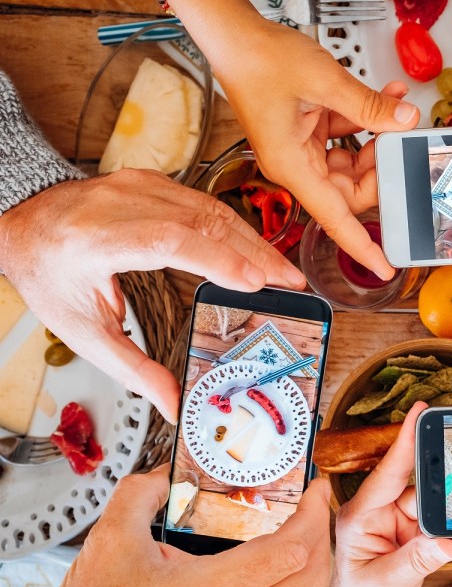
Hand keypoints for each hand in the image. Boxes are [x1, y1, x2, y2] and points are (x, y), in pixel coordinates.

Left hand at [0, 169, 305, 421]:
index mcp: (96, 240)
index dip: (219, 260)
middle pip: (202, 222)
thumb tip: (174, 405)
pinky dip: (236, 230)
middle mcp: (118, 204)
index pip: (168, 240)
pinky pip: (204, 202)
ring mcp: (137, 185)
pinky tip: (256, 251)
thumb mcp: (81, 330)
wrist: (20, 221)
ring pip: (210, 209)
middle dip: (254, 254)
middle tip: (290, 285)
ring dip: (253, 242)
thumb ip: (132, 368)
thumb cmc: (48, 271)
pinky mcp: (151, 181)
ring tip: (282, 273)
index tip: (256, 282)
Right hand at [0, 467, 331, 586]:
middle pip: (309, 576)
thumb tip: (168, 471)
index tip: (316, 488)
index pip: (289, 554)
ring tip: (296, 515)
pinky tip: (265, 542)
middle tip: (315, 499)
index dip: (313, 515)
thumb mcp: (109, 538)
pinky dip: (284, 569)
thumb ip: (141, 493)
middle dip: (322, 531)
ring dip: (307, 551)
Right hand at [213, 20, 416, 280]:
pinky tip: (386, 96)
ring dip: (378, 137)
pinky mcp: (306, 132)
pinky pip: (345, 139)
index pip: (335, 220)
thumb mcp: (325, 82)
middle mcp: (295, 165)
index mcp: (292, 167)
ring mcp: (301, 149)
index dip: (363, 247)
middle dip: (381, 167)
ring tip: (395, 104)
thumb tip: (405, 120)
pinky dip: (366, 121)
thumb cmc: (261, 59)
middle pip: (351, 190)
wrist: (235, 34)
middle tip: (402, 139)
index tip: (386, 267)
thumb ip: (370, 107)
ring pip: (352, 164)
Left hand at [311, 404, 451, 586]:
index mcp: (362, 514)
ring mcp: (402, 525)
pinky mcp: (419, 539)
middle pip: (422, 488)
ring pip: (439, 511)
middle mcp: (382, 513)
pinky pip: (445, 534)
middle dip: (448, 488)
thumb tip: (446, 542)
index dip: (406, 439)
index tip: (421, 410)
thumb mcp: (386, 583)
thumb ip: (418, 560)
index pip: (388, 471)